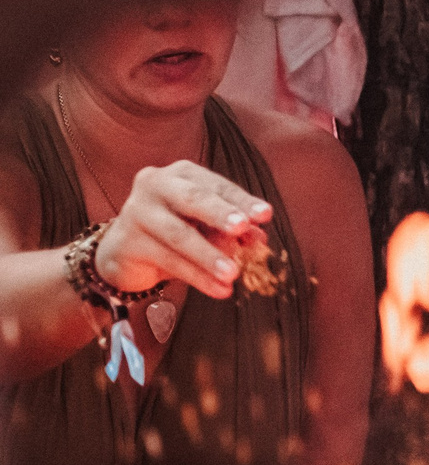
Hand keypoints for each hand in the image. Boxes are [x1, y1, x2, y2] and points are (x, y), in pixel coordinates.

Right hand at [93, 161, 271, 300]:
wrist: (128, 251)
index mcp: (183, 174)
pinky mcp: (127, 241)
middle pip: (193, 198)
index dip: (241, 200)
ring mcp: (137, 211)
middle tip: (242, 227)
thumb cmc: (178, 230)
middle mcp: (157, 185)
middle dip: (220, 213)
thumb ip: (233, 231)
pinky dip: (197, 277)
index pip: (217, 185)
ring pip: (179, 234)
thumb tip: (259, 239)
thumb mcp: (209, 228)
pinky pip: (168, 260)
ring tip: (233, 274)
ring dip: (209, 255)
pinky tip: (220, 290)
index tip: (265, 214)